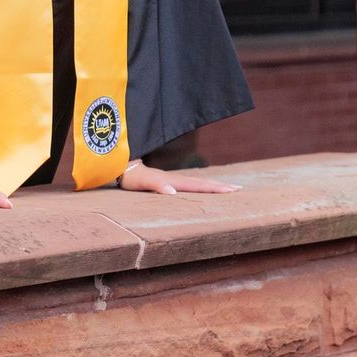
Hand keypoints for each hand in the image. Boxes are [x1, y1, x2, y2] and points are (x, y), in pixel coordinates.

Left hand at [117, 162, 241, 194]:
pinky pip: (187, 185)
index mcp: (172, 180)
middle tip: (238, 189)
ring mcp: (170, 179)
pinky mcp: (164, 181)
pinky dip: (199, 187)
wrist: (118, 164)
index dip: (214, 188)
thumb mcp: (141, 182)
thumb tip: (173, 192)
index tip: (232, 190)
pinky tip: (201, 189)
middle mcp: (173, 179)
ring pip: (195, 183)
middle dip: (220, 186)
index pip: (197, 185)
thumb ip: (157, 185)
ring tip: (226, 188)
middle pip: (201, 183)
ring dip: (212, 186)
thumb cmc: (129, 176)